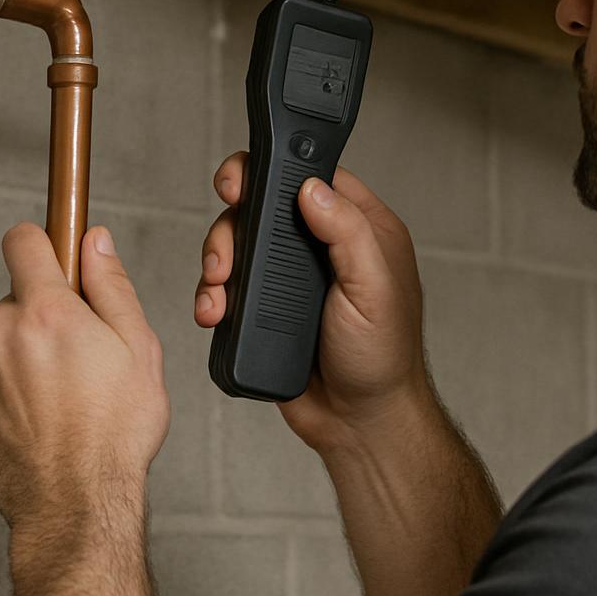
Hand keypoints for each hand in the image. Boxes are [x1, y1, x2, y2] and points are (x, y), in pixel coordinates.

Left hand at [0, 223, 169, 559]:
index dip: (44, 244)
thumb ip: (111, 285)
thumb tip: (96, 242)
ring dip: (27, 357)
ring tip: (65, 398)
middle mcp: (0, 334)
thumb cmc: (114, 434)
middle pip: (19, 299)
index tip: (58, 259)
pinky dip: (12, 392)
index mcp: (44, 311)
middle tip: (82, 356)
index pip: (23, 240)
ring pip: (4, 343)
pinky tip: (43, 420)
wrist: (77, 507)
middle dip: (46, 316)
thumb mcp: (138, 348)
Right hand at [196, 154, 429, 453]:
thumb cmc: (383, 358)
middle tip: (224, 247)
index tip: (242, 181)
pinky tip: (214, 311)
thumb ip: (348, 232)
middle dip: (233, 221)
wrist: (358, 424)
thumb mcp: (375, 287)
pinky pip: (227, 286)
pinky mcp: (262, 307)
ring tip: (218, 287)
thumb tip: (313, 187)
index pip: (310, 176)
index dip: (272, 171)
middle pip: (261, 205)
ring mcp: (288, 277)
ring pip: (238, 244)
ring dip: (217, 260)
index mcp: (359, 228)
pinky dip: (213, 294)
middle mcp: (320, 246)